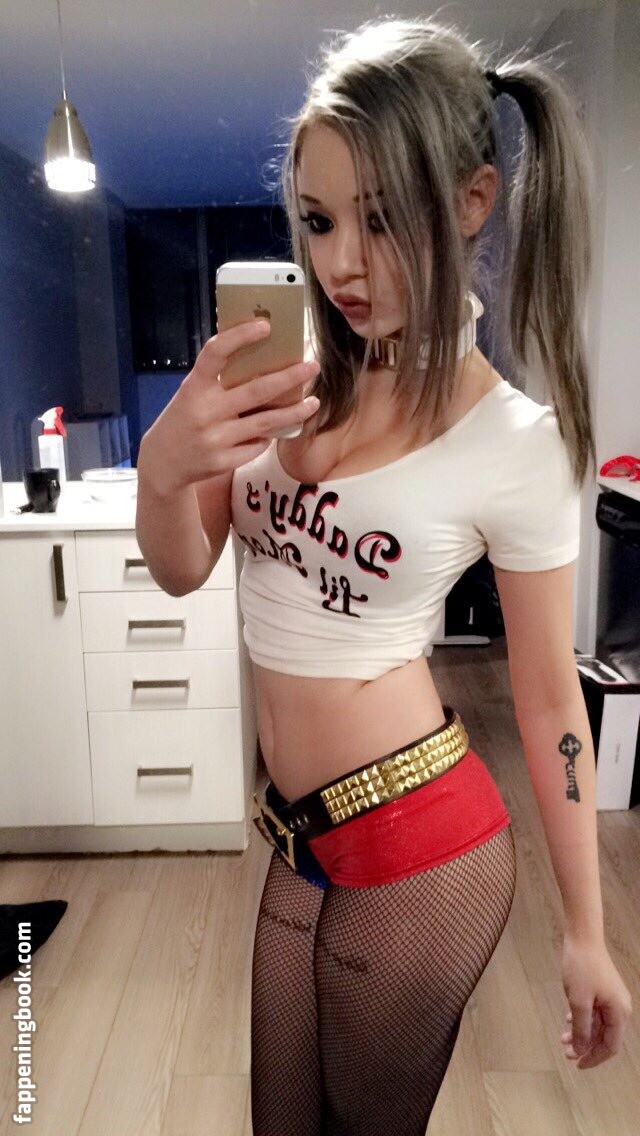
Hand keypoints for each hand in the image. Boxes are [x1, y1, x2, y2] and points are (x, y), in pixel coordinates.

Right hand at [138, 319, 320, 497]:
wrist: (163, 463)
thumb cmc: (185, 419)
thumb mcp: (192, 394)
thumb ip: (219, 381)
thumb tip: (266, 362)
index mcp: (194, 387)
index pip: (216, 353)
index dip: (240, 336)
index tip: (265, 326)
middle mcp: (204, 411)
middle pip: (257, 391)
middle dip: (290, 377)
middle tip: (314, 366)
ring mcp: (214, 439)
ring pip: (266, 423)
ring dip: (294, 412)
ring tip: (314, 402)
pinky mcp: (222, 461)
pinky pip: (258, 446)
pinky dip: (269, 436)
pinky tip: (276, 430)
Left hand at [560, 932, 632, 1068]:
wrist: (582, 937)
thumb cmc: (581, 968)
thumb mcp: (579, 1002)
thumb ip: (581, 1029)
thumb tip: (582, 1050)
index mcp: (619, 1012)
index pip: (610, 1046)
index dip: (594, 1058)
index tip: (577, 1064)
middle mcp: (619, 1007)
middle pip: (605, 1037)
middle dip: (586, 1047)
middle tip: (565, 1052)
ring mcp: (611, 998)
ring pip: (598, 1025)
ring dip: (581, 1033)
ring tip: (562, 1038)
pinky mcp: (602, 990)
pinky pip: (594, 1012)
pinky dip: (582, 1019)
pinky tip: (567, 1020)